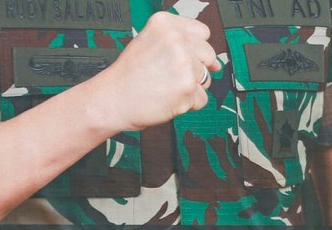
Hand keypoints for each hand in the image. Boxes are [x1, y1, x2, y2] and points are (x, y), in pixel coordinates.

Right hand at [89, 12, 221, 132]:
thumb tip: (217, 63)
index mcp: (165, 23)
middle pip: (209, 55)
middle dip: (196, 68)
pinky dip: (188, 104)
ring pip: (206, 79)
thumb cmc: (131, 74)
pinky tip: (168, 98)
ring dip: (191, 87)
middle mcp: (176, 39)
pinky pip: (202, 99)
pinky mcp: (187, 88)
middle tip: (170, 75)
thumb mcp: (151, 43)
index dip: (196, 48)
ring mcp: (183, 64)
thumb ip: (182, 45)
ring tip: (166, 86)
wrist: (114, 98)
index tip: (182, 57)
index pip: (203, 32)